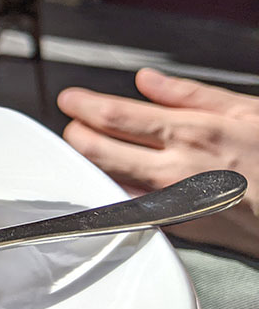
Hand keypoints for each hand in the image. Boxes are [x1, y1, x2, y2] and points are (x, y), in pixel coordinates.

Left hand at [58, 68, 258, 257]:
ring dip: (89, 162)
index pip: (116, 117)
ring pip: (106, 180)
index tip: (69, 99)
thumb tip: (145, 80)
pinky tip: (110, 178)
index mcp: (192, 133)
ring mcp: (172, 203)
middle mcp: (175, 170)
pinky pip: (128, 207)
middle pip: (97, 151)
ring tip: (88, 146)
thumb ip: (189, 94)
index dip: (83, 106)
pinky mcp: (176, 228)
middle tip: (75, 122)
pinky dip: (111, 189)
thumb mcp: (246, 111)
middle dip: (77, 133)